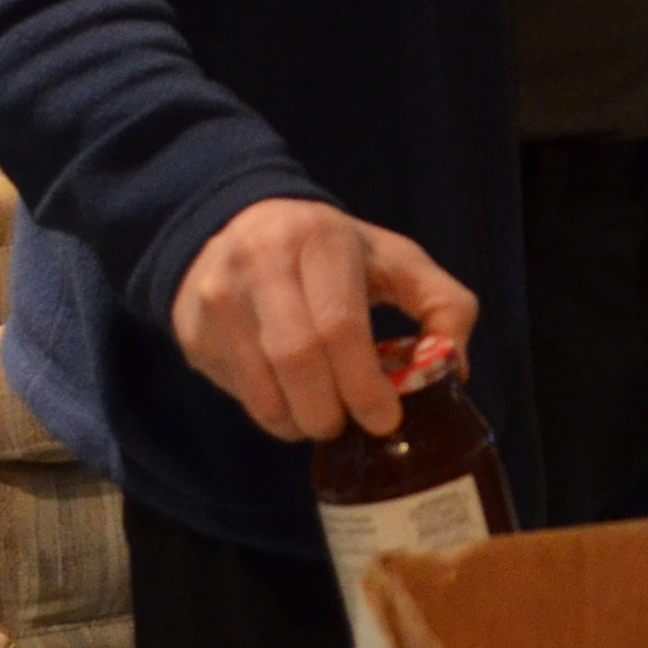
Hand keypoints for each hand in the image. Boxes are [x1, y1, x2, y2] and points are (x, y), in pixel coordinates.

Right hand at [172, 198, 477, 444]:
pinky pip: (236, 393)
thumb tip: (453, 368)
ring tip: (322, 418)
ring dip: (298, 422)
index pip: (340, 327)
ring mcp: (217, 298)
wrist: (237, 222)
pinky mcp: (193, 330)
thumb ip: (442, 303)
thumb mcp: (395, 258)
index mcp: (318, 240)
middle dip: (330, 411)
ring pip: (261, 389)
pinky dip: (270, 413)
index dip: (364, 385)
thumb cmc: (330, 251)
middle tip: (349, 425)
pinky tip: (289, 399)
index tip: (384, 418)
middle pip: (296, 362)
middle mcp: (259, 264)